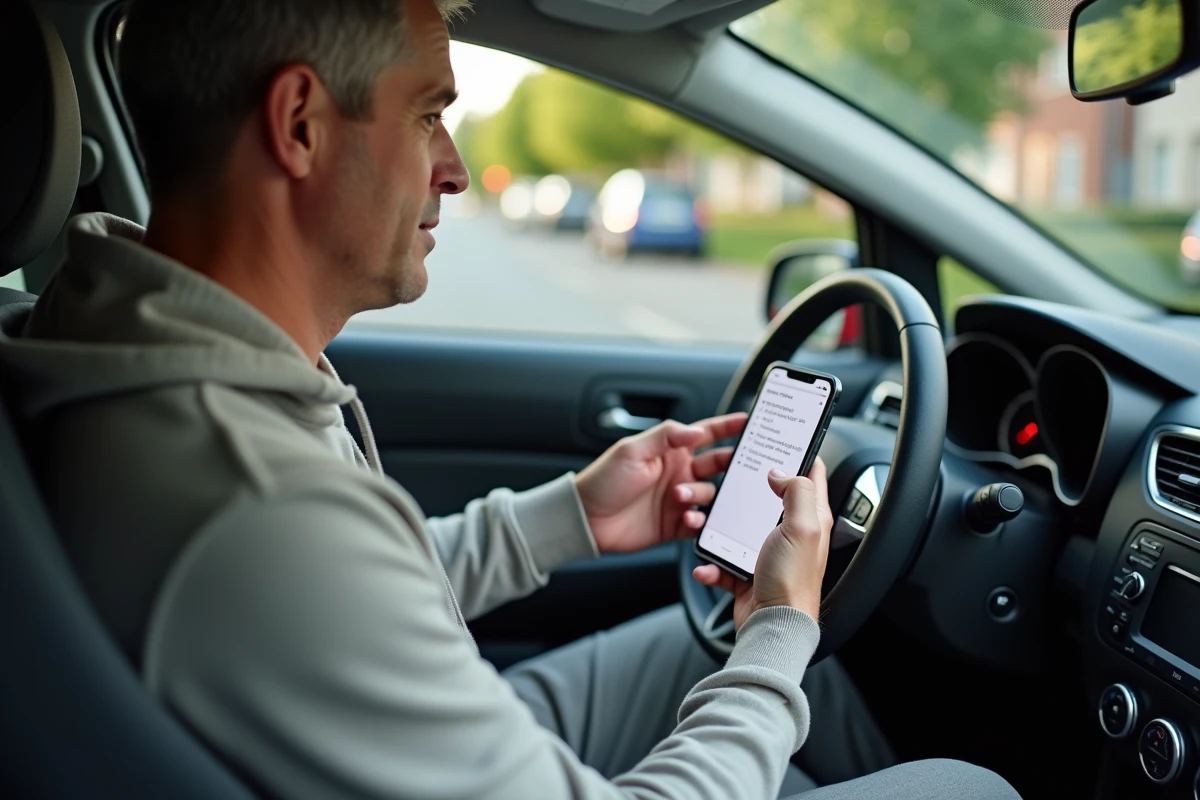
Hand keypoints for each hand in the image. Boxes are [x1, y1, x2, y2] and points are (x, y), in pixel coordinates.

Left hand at [574, 413, 746, 553]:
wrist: (586, 519)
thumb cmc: (603, 480)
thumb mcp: (632, 450)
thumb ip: (666, 437)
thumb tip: (696, 430)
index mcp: (670, 451)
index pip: (707, 434)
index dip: (729, 427)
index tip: (750, 423)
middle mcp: (678, 473)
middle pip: (718, 465)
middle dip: (731, 465)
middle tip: (741, 468)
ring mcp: (678, 499)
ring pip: (710, 495)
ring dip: (702, 495)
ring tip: (681, 498)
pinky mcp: (675, 525)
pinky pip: (700, 522)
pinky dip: (699, 520)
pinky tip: (687, 518)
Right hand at [691, 457, 833, 626]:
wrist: (773, 626)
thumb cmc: (793, 581)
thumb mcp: (803, 526)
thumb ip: (796, 491)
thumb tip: (780, 472)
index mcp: (811, 519)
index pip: (812, 477)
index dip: (801, 455)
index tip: (784, 439)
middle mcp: (792, 535)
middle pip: (770, 500)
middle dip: (750, 489)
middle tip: (732, 476)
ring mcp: (768, 555)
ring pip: (740, 530)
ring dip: (721, 530)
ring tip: (708, 526)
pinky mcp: (748, 574)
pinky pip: (724, 562)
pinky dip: (712, 565)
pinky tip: (707, 566)